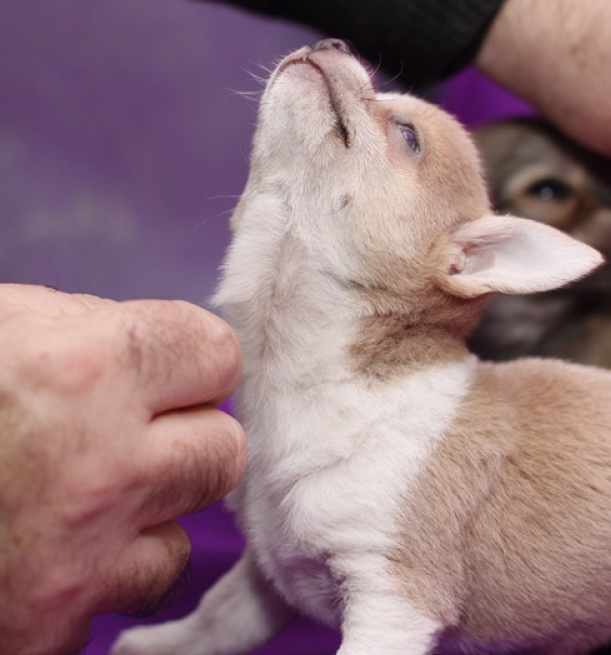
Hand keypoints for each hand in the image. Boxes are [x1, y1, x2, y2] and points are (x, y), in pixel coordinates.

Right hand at [0, 285, 245, 654]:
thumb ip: (85, 338)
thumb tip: (152, 357)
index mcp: (82, 369)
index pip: (215, 356)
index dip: (188, 362)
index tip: (165, 371)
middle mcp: (98, 467)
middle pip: (221, 451)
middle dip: (182, 441)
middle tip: (127, 437)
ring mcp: (77, 559)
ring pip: (181, 536)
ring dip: (142, 519)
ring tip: (70, 501)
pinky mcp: (47, 629)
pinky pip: (121, 596)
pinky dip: (95, 578)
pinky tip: (36, 554)